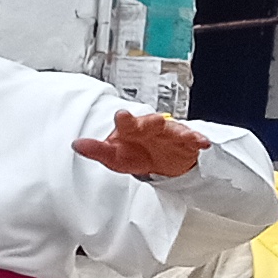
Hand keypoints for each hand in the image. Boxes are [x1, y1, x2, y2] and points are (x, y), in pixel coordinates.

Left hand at [75, 109, 207, 180]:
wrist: (158, 162)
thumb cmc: (133, 153)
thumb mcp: (114, 156)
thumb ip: (96, 150)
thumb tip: (76, 144)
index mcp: (131, 128)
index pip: (126, 123)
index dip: (124, 119)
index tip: (122, 115)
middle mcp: (151, 127)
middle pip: (151, 122)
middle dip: (152, 122)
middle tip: (154, 121)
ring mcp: (170, 133)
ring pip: (175, 129)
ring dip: (180, 131)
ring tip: (184, 134)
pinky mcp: (186, 142)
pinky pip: (193, 139)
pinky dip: (198, 140)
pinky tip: (202, 143)